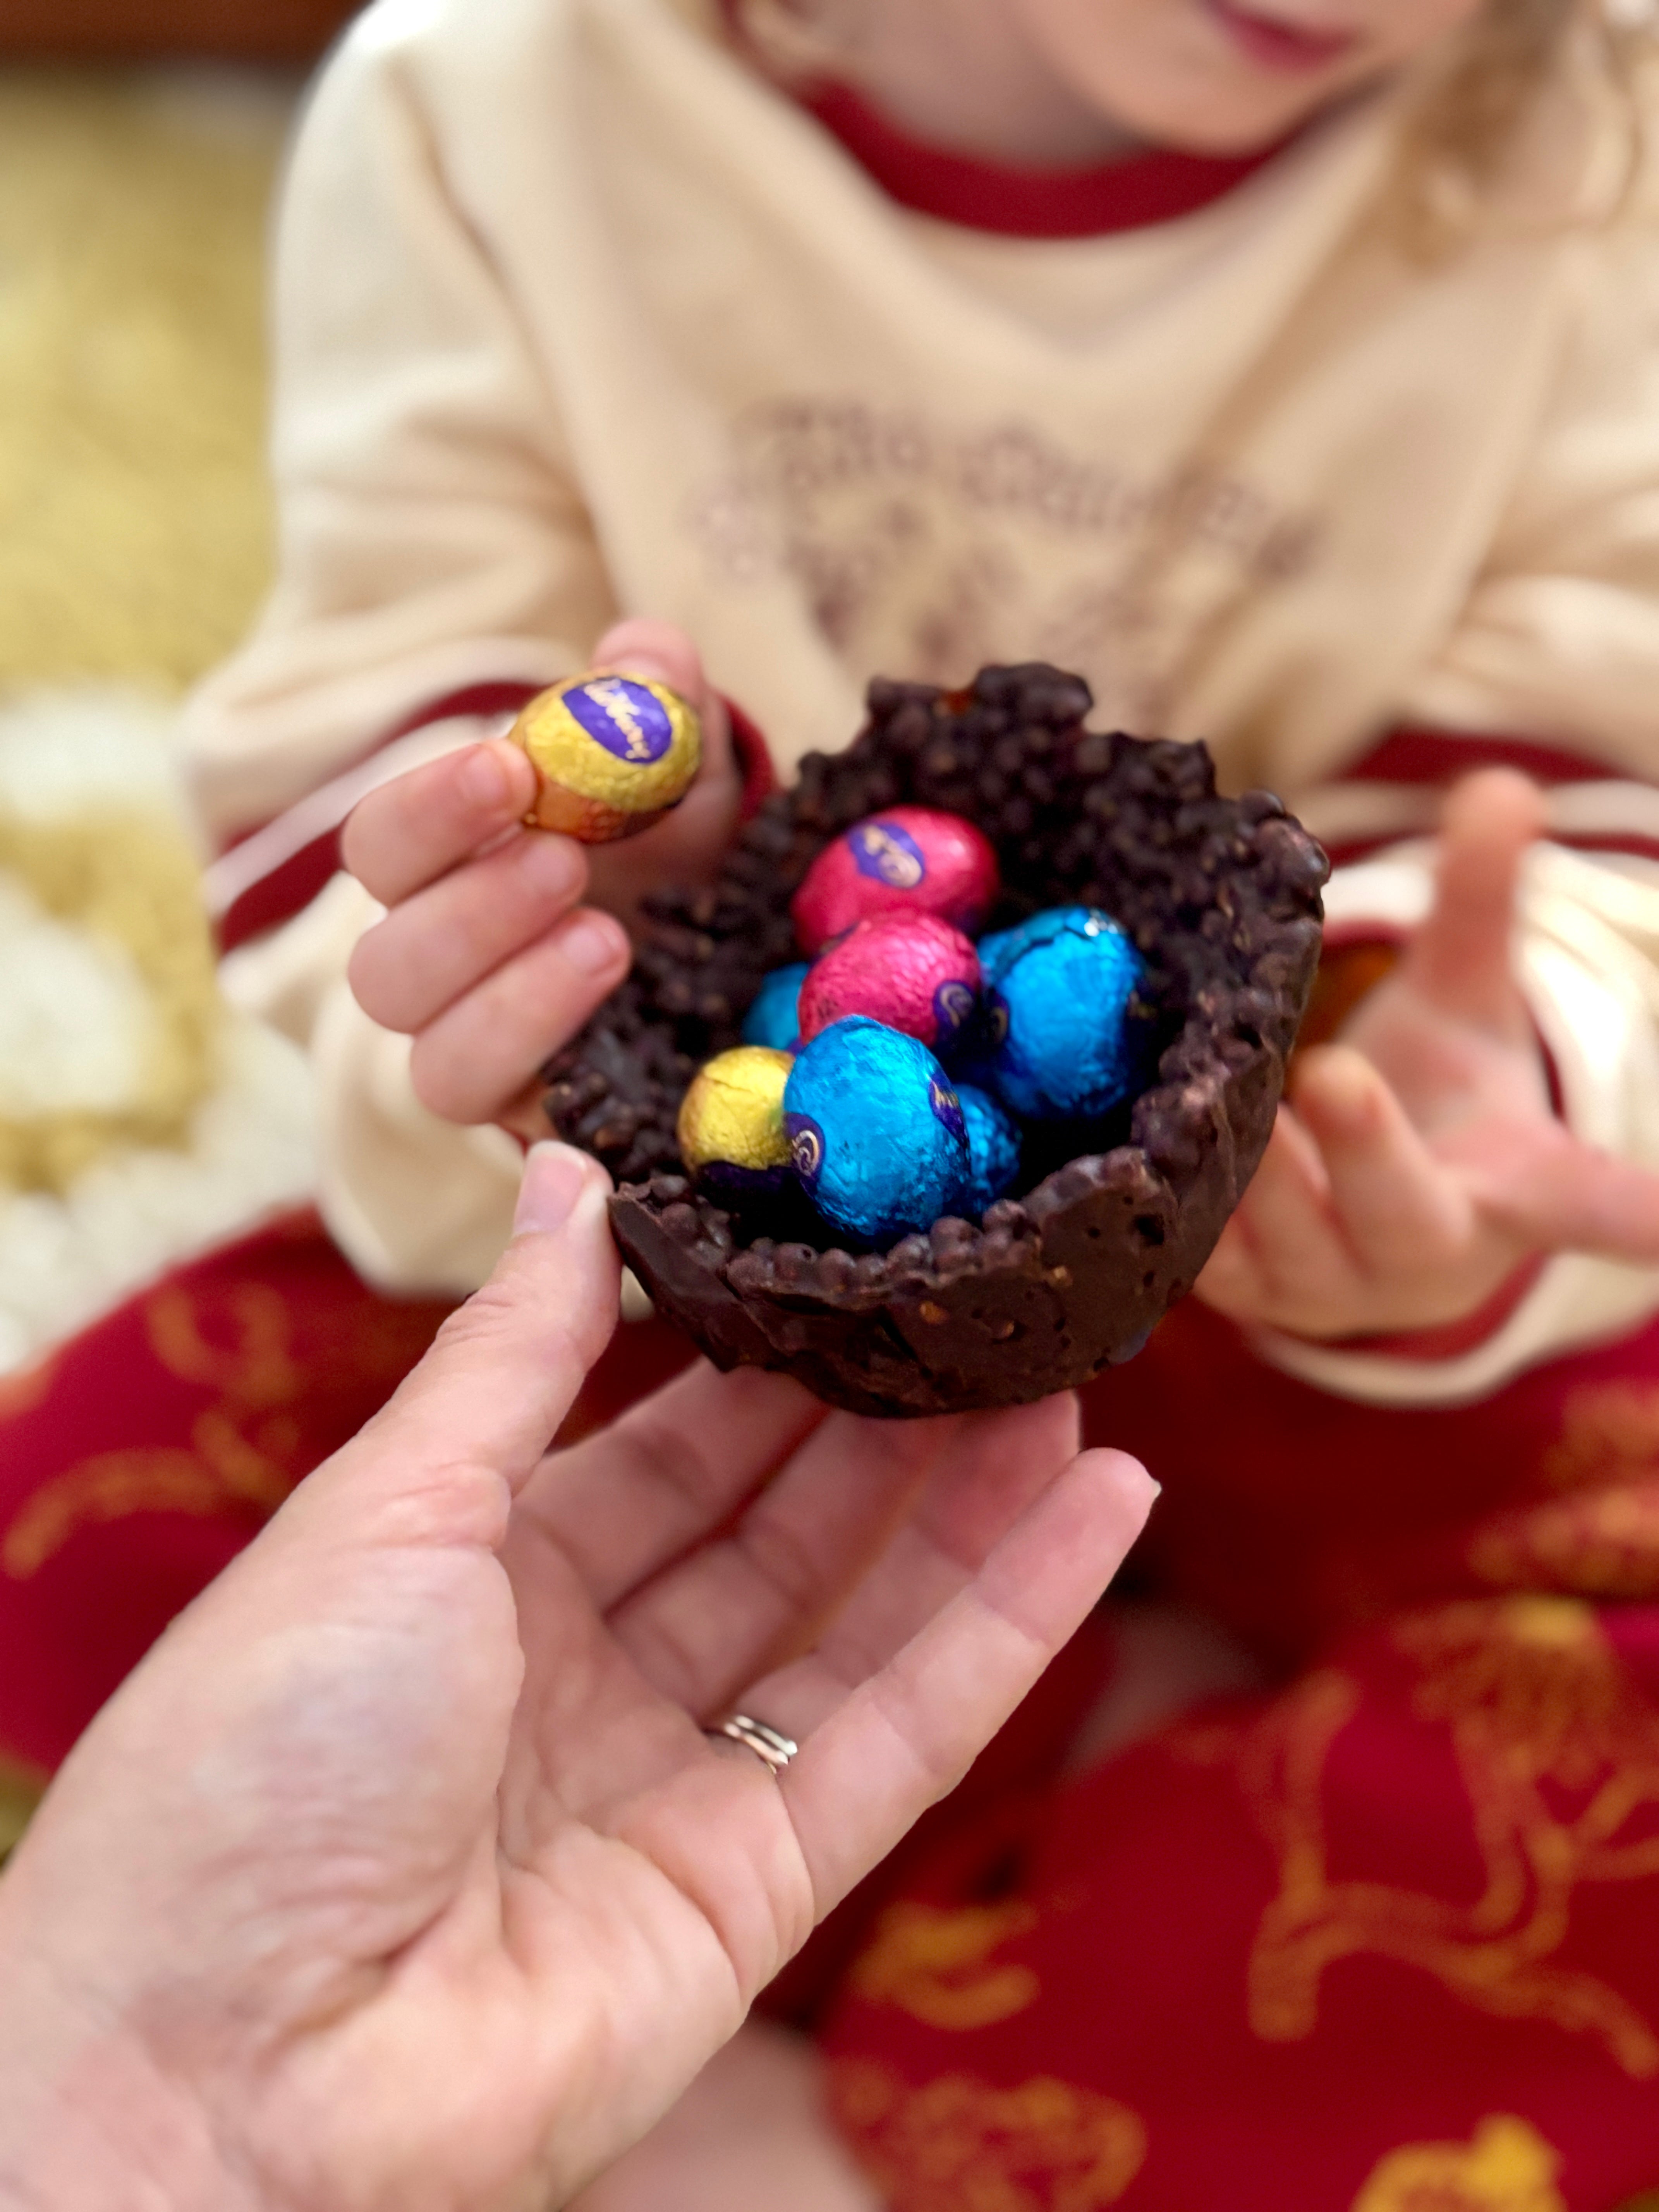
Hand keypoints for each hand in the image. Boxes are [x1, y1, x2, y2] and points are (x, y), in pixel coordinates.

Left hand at [0, 1145, 1152, 2211]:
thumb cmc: (258, 1754)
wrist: (212, 2065)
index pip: (657, 1448)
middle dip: (883, 1425)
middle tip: (991, 1312)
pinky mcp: (759, 1892)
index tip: (859, 1267)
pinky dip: (1013, 1623)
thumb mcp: (385, 1509)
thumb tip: (570, 1174)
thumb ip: (513, 1351)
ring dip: (971, 1507)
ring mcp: (676, 1791)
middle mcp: (581, 1683)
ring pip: (857, 1621)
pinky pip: (908, 1735)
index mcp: (477, 1584)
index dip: (764, 1363)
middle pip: (772, 1530)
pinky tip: (1103, 1509)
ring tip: (1072, 1385)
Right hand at [343, 619, 742, 1141]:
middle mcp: (440, 973)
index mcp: (443, 871)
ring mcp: (484, 1059)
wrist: (741, 946)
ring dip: (512, 999)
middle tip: (563, 858)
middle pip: (386, 966)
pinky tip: (627, 1014)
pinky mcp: (541, 1124)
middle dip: (468, 909)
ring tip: (609, 940)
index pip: (381, 847)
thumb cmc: (677, 842)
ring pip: (435, 1061)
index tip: (511, 770)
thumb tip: (641, 657)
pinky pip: (512, 1125)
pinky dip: (558, 1071)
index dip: (429, 811)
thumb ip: (660, 703)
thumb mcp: (688, 766)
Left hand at [1197, 769, 1658, 1339]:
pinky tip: (1130, 1140)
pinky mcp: (1241, 1297)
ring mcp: (1326, 1289)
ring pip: (1282, 1245)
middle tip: (1329, 1074)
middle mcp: (1424, 1255)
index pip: (1592, 1208)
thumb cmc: (1439, 1098)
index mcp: (1510, 1191)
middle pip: (1405, 1210)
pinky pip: (1200, 1262)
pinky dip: (1166, 1203)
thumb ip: (1481, 905)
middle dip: (1367, 1150)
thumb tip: (1501, 786)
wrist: (1366, 1221)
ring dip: (1245, 1180)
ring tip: (1197, 1097)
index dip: (1636, 1217)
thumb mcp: (1463, 1002)